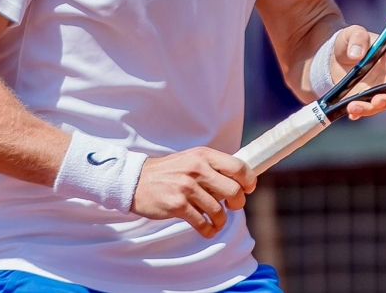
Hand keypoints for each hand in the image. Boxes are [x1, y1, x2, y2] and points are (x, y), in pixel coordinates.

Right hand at [130, 147, 256, 237]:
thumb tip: (240, 182)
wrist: (136, 181)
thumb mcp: (191, 159)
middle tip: (232, 207)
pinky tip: (207, 229)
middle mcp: (197, 169)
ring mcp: (186, 187)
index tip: (248, 189)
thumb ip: (213, 167)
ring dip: (221, 220)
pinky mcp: (177, 205)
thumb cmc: (169, 172)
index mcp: (203, 155)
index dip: (249, 181)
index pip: (238, 167)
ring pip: (218, 211)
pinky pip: (203, 223)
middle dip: (238, 203)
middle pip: (233, 191)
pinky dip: (209, 230)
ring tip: (216, 221)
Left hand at [331, 25, 385, 119]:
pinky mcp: (363, 99)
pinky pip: (365, 110)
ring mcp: (376, 91)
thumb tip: (357, 54)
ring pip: (381, 105)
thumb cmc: (351, 41)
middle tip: (377, 101)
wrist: (334, 54)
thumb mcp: (353, 32)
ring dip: (369, 109)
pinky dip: (358, 113)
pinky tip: (352, 113)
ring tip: (354, 107)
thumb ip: (357, 38)